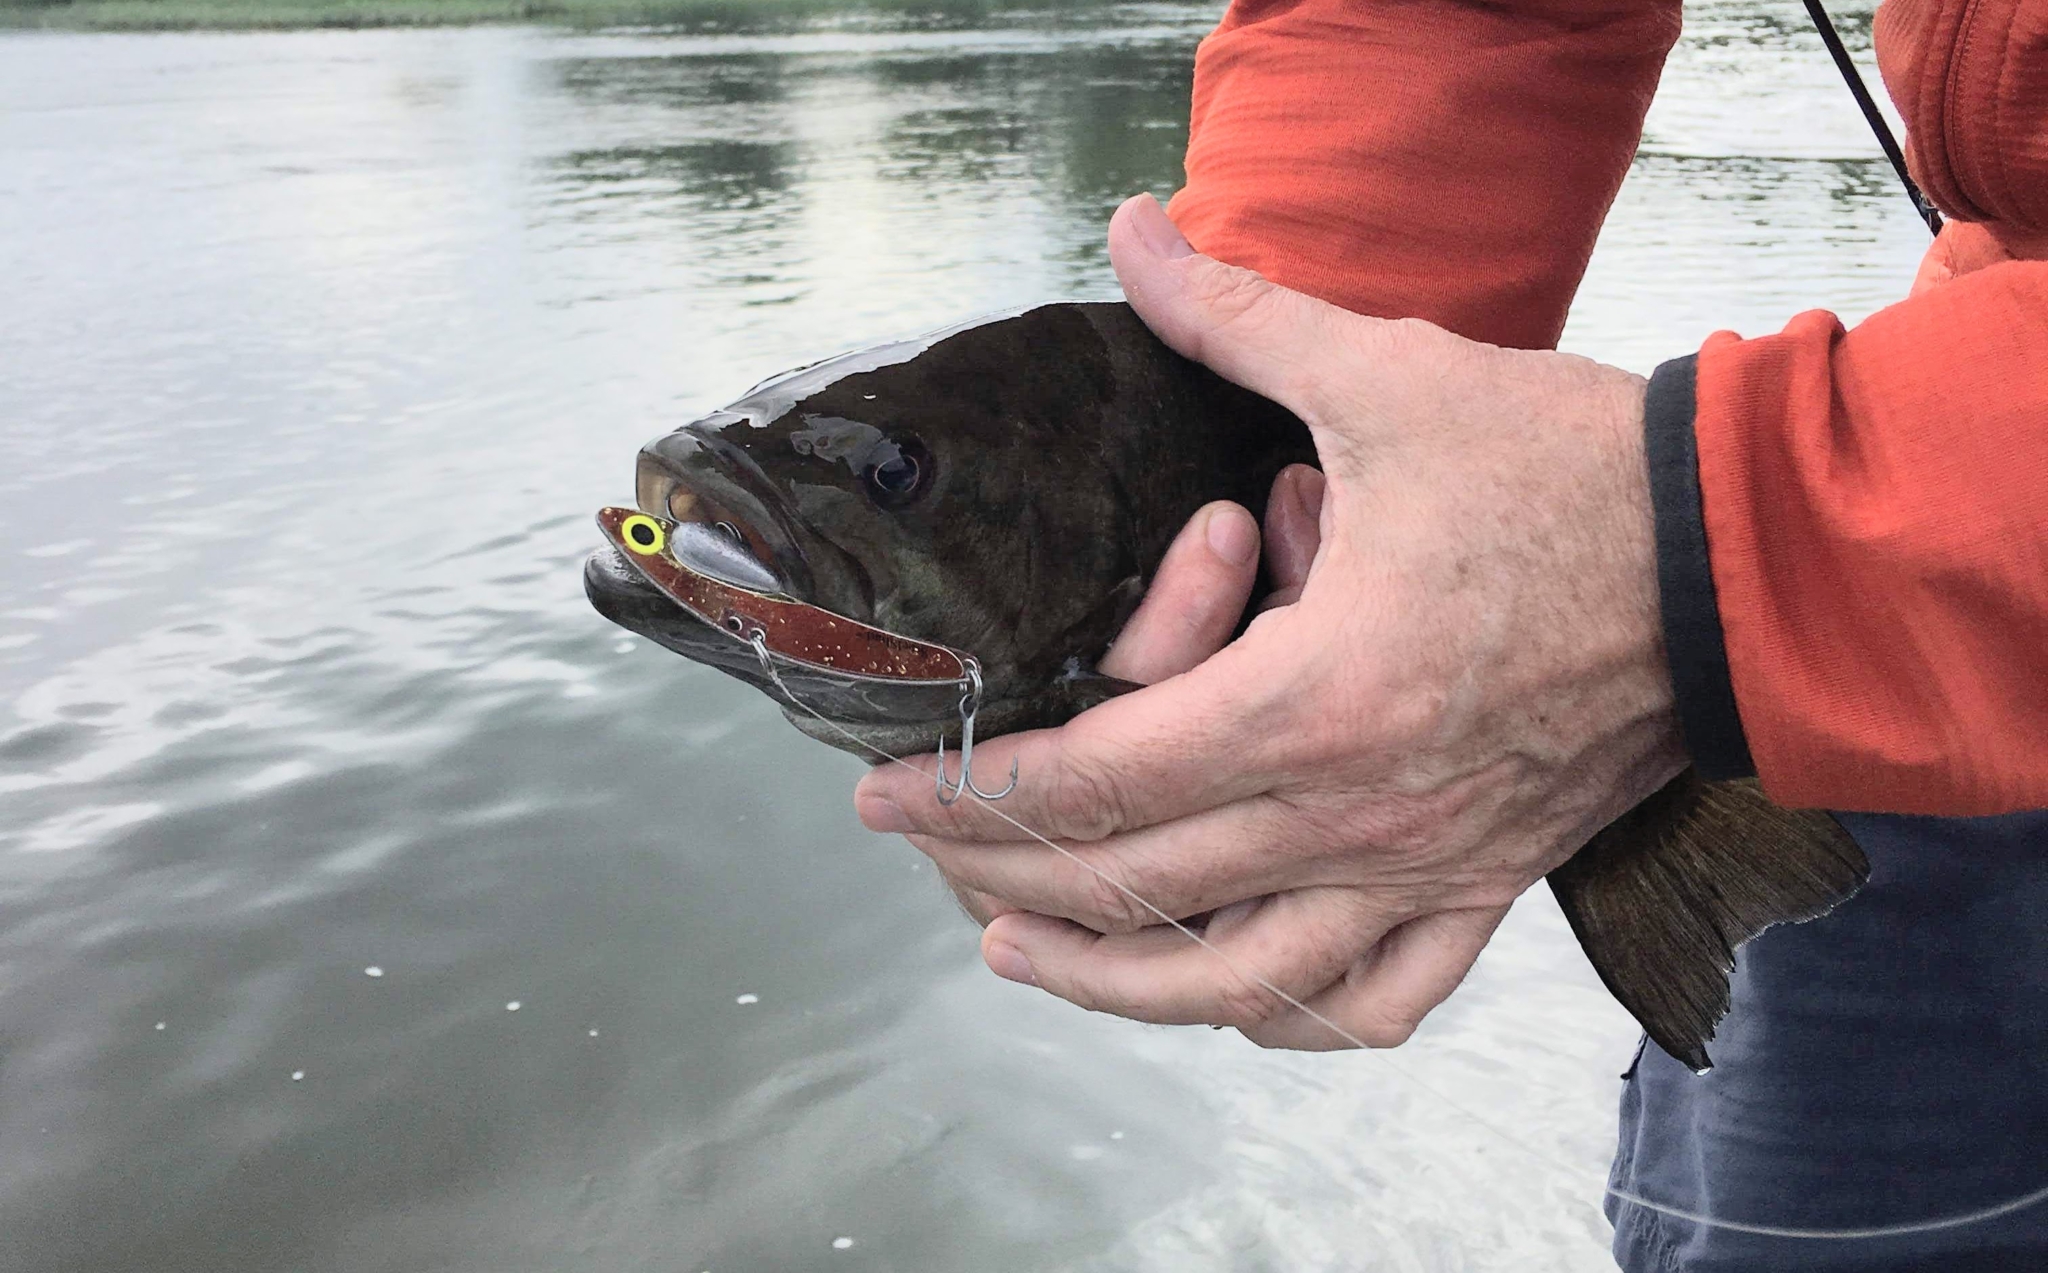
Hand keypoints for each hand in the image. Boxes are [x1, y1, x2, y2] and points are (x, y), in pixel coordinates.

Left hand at [860, 194, 1686, 1048]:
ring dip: (1115, 980)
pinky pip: (1381, 998)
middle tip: (925, 851)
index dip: (974, 793)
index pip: (1095, 780)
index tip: (888, 795)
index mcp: (1311, 705)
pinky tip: (1234, 999)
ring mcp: (1425, 869)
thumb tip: (1137, 237)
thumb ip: (1240, 321)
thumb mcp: (1391, 382)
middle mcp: (1355, 817)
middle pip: (1137, 887)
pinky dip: (1293, 1013)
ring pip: (1240, 982)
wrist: (1746, 562)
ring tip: (1024, 952)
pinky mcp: (1489, 884)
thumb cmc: (1572, 474)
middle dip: (1002, 873)